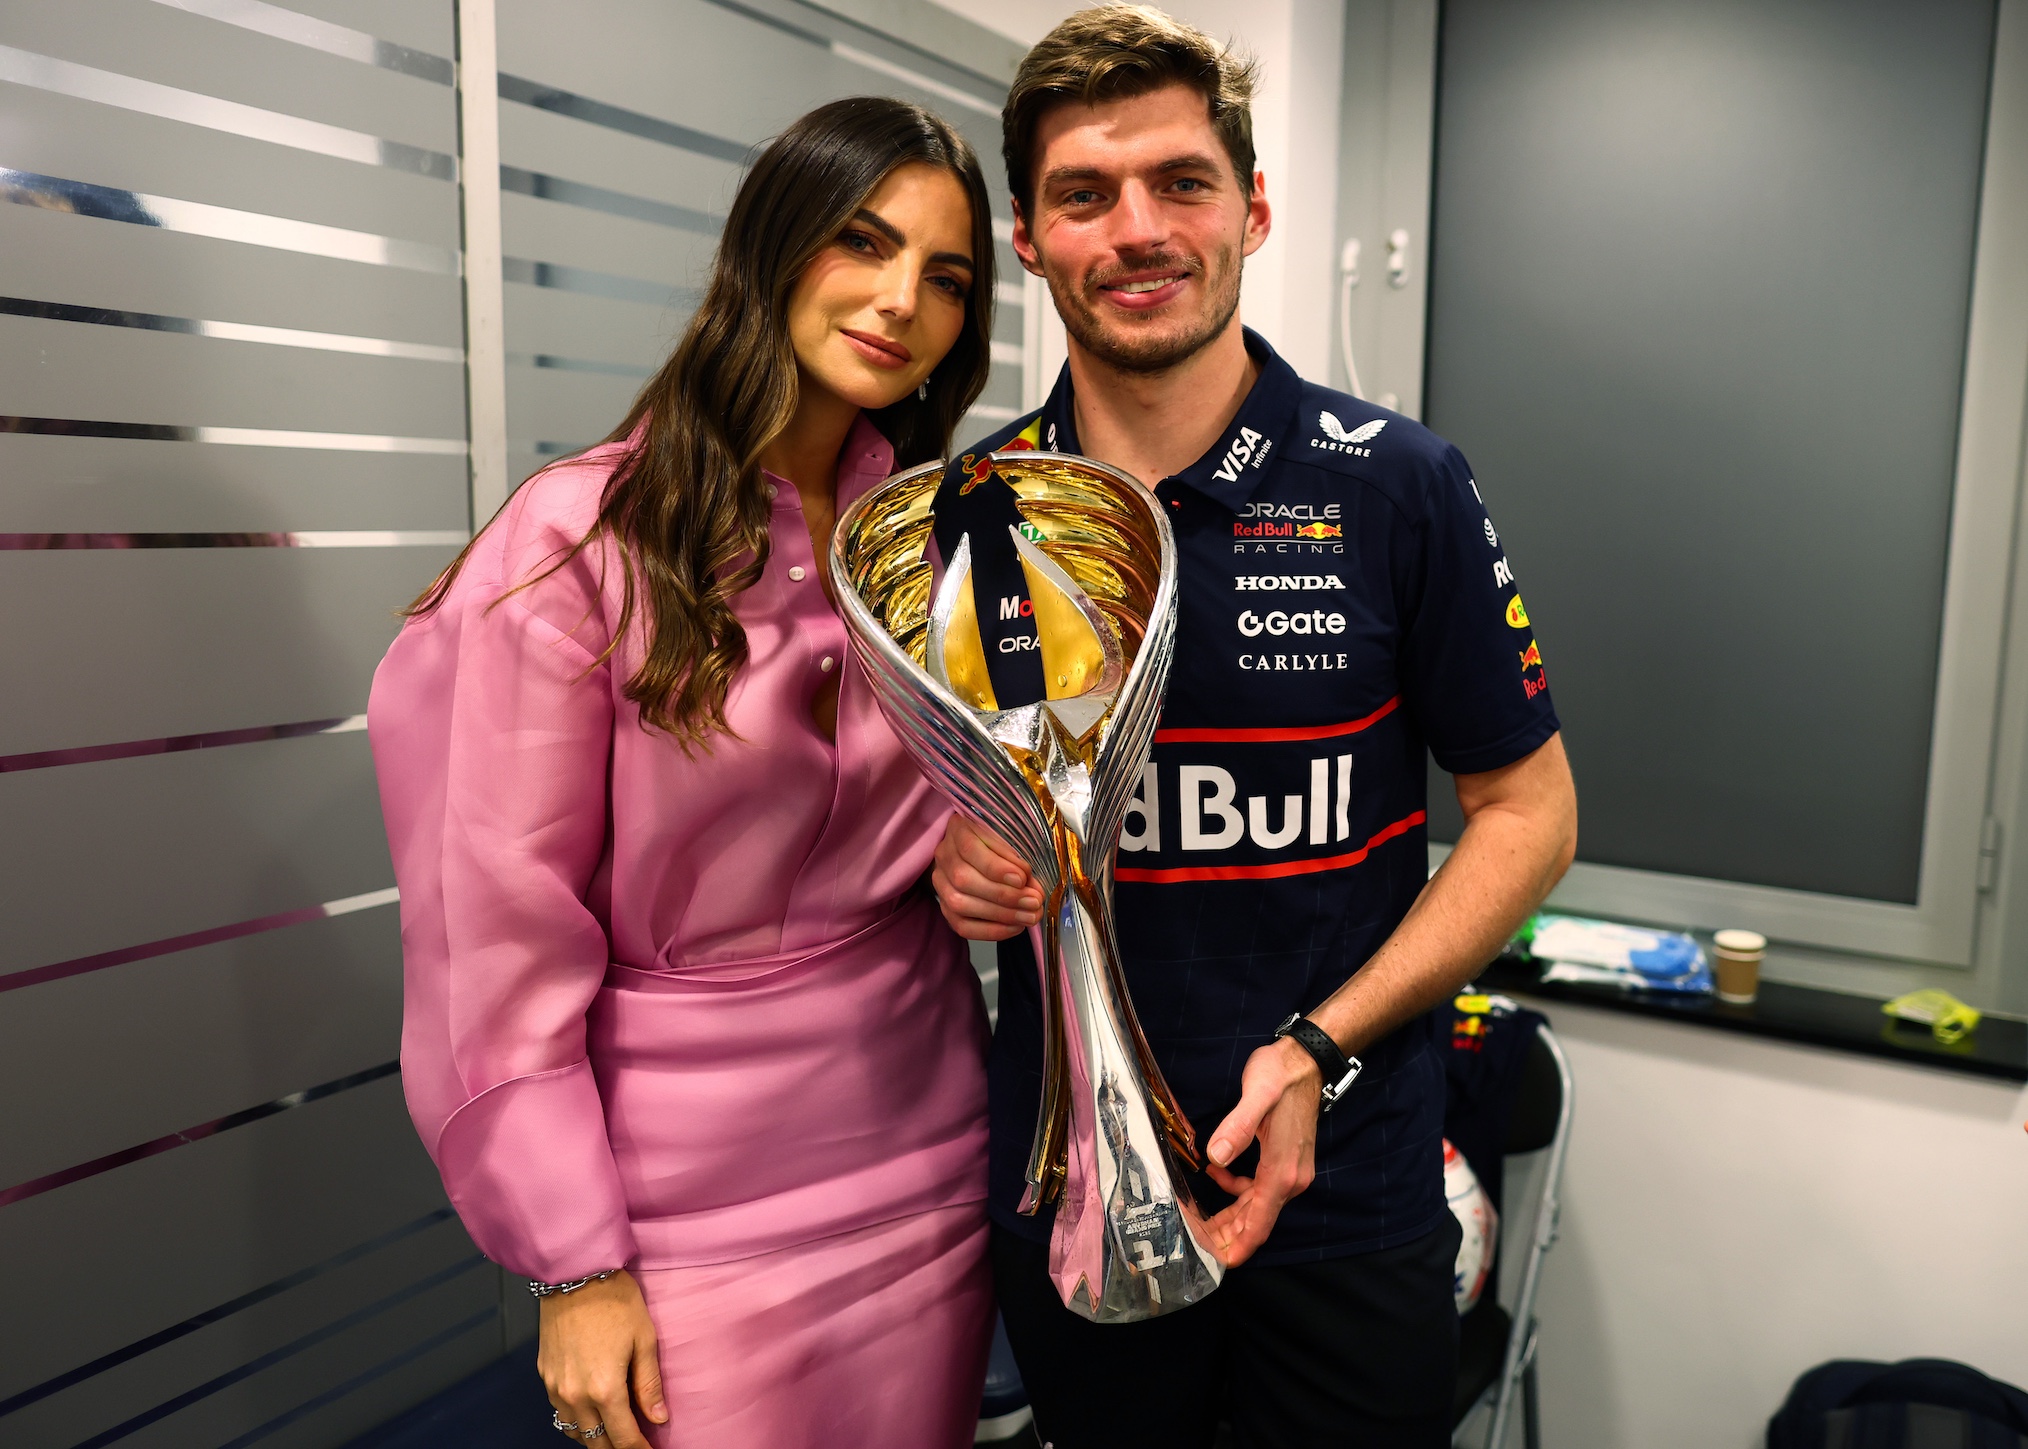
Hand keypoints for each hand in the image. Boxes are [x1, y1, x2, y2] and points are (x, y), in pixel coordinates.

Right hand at [536, 1271, 666, 1446]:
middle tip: (635, 1445)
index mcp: (605, 1388)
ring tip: (615, 1433)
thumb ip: (649, 1385)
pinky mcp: (544, 1375)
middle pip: (597, 1443)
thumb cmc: (615, 1301)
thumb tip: (659, 1418)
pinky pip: (560, 1411)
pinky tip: (592, 1412)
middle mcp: (575, 1395)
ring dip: (595, 1438)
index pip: (624, 1438)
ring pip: (575, 1431)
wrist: (575, 1273)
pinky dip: (577, 1420)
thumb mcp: (644, 1340)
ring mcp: (556, 1386)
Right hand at [932, 814, 1043, 940]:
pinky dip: (992, 931)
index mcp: (958, 829)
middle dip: (1004, 895)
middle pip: (963, 880)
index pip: (969, 849)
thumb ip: (1018, 857)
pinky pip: (962, 926)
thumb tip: (1032, 887)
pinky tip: (1016, 927)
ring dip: (1001, 914)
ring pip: (961, 905)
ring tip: (1030, 916)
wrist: (978, 851)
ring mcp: (940, 884)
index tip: (1023, 878)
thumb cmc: (1000, 841)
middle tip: (1034, 901)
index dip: (996, 867)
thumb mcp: (1009, 837)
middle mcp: (943, 856)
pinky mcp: (945, 907)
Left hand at [1201, 1038, 1322, 1267]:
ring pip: (1257, 1206)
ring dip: (1231, 1215)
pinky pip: (1259, 1188)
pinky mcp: (1285, 1161)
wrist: (1305, 1062)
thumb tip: (1215, 1157)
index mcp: (1282, 1171)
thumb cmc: (1279, 1076)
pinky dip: (1238, 1190)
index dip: (1241, 1246)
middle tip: (1196, 1243)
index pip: (1261, 1222)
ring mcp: (1290, 1170)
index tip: (1222, 1264)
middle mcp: (1290, 1177)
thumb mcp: (1256, 1096)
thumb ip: (1237, 1128)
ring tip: (1201, 1221)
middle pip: (1257, 1220)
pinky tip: (1216, 1174)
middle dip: (1228, 1235)